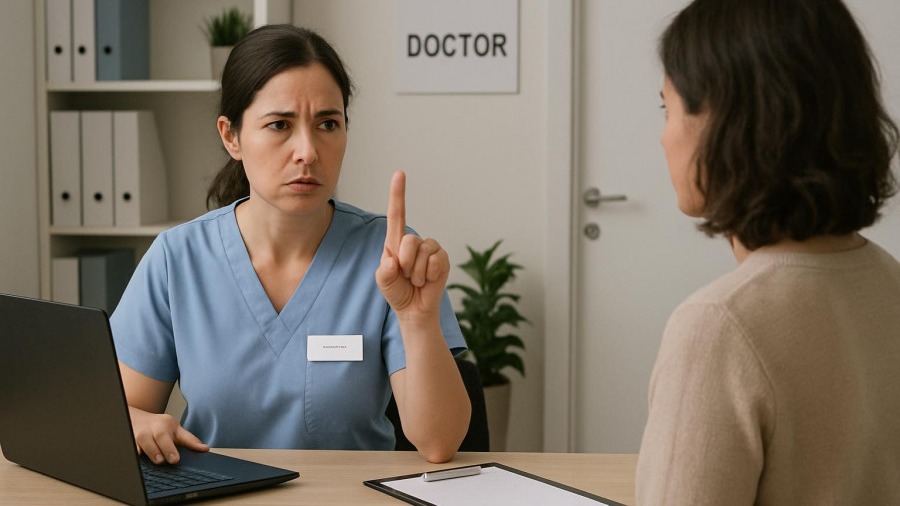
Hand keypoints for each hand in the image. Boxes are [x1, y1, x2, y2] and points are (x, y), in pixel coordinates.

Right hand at [129, 407, 208, 463]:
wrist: (135, 417)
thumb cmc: (159, 426)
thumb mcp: (175, 430)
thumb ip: (189, 440)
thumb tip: (205, 449)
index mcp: (167, 424)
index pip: (178, 435)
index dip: (183, 444)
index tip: (178, 458)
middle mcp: (153, 427)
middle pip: (161, 436)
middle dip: (167, 448)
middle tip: (173, 460)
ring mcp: (139, 433)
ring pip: (144, 440)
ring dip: (151, 451)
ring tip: (158, 460)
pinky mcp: (129, 439)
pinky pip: (131, 445)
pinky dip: (134, 451)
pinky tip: (139, 456)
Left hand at [376, 171, 449, 318]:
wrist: (414, 310)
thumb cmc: (397, 292)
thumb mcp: (384, 282)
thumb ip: (384, 272)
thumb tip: (393, 261)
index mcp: (396, 242)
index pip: (397, 214)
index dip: (398, 193)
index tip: (399, 173)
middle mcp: (414, 242)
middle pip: (408, 240)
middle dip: (405, 263)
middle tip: (406, 276)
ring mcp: (430, 249)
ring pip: (423, 252)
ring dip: (418, 272)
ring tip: (417, 280)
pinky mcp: (442, 259)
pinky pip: (437, 260)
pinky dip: (430, 274)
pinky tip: (428, 280)